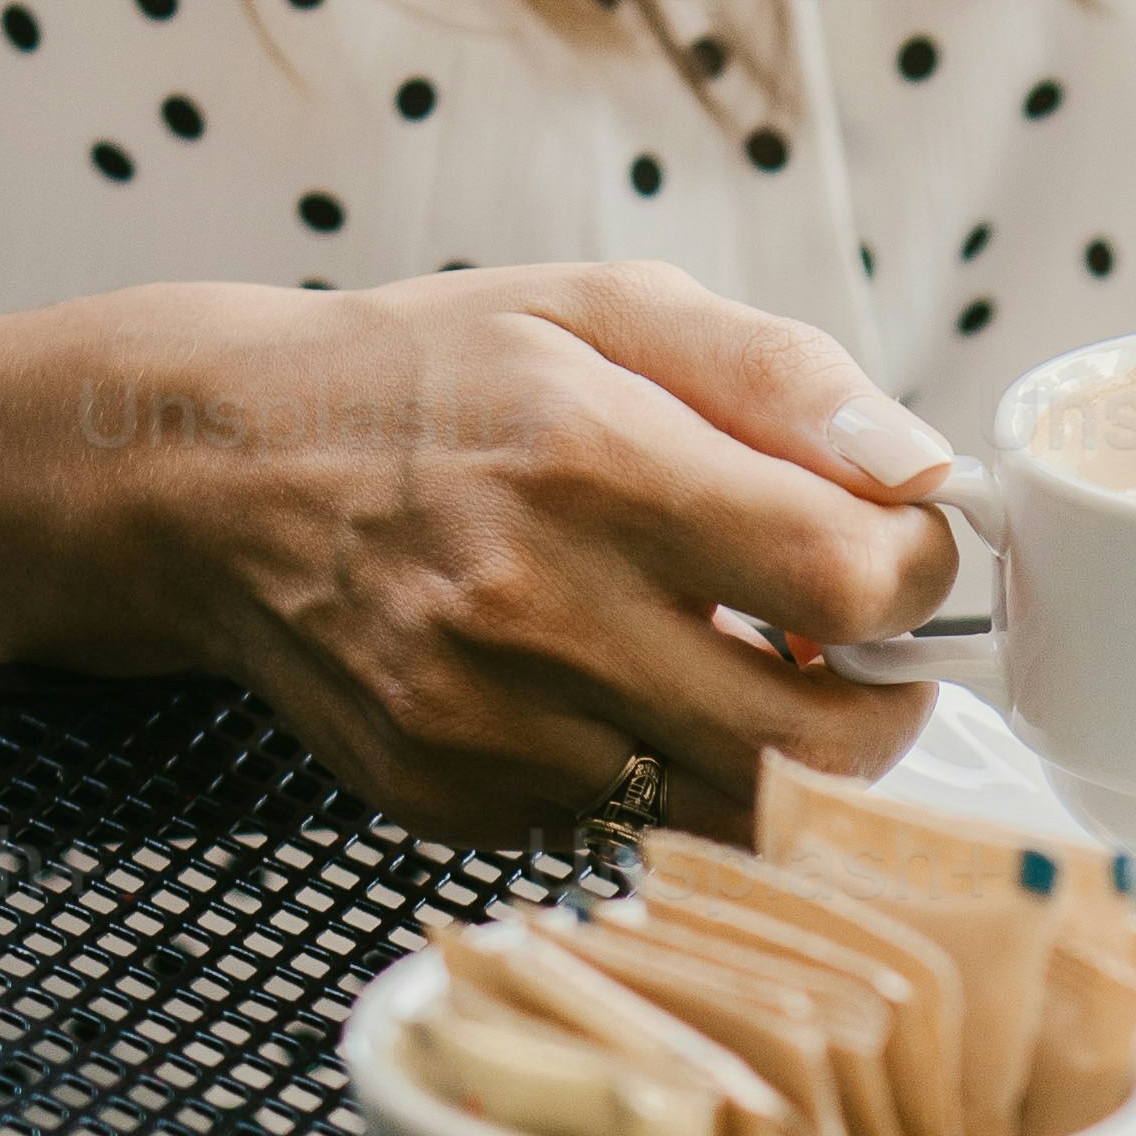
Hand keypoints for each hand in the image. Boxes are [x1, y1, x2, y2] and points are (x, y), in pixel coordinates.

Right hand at [0, 266, 968, 841]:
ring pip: (729, 809)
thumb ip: (782, 380)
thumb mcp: (605, 310)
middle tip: (859, 653)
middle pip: (814, 743)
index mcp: (592, 460)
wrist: (215, 474)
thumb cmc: (432, 379)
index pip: (843, 579)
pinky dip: (661, 773)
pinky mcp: (455, 802)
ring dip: (777, 754)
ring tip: (739, 663)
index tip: (898, 555)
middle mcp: (537, 609)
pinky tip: (618, 692)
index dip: (912, 581)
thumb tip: (921, 468)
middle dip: (880, 708)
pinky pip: (628, 824)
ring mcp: (490, 727)